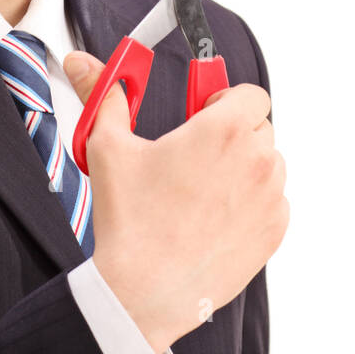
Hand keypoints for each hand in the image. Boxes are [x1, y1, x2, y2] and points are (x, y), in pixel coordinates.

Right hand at [63, 50, 288, 353]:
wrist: (143, 290)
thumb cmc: (128, 220)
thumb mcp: (107, 147)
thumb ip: (103, 95)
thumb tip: (81, 63)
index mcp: (223, 130)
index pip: (250, 94)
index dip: (225, 100)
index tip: (202, 115)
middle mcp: (257, 160)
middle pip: (258, 127)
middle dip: (231, 134)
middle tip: (194, 154)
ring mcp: (270, 198)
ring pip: (268, 165)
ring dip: (244, 168)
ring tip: (201, 189)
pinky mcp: (273, 232)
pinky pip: (272, 202)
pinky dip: (251, 203)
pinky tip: (213, 217)